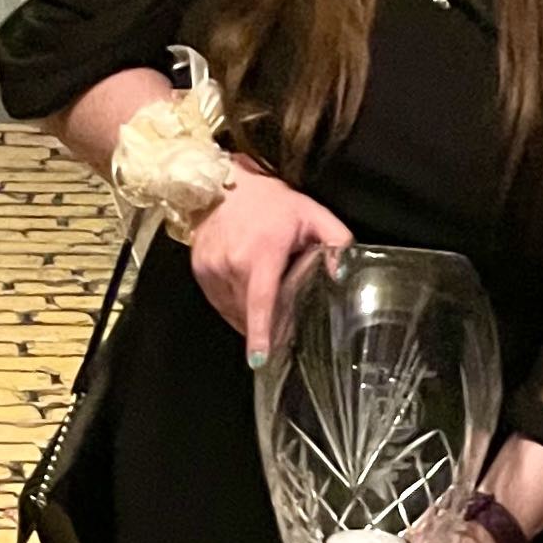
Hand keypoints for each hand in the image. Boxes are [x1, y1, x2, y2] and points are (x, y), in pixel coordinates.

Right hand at [189, 167, 349, 362]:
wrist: (224, 183)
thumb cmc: (270, 201)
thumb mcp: (313, 213)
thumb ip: (336, 241)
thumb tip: (342, 272)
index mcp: (262, 253)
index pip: (261, 301)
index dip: (261, 332)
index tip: (260, 359)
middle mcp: (232, 263)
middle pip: (249, 313)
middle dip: (267, 324)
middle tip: (284, 317)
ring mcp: (212, 268)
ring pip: (233, 310)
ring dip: (249, 314)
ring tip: (262, 292)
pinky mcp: (200, 270)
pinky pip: (219, 301)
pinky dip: (233, 303)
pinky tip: (245, 287)